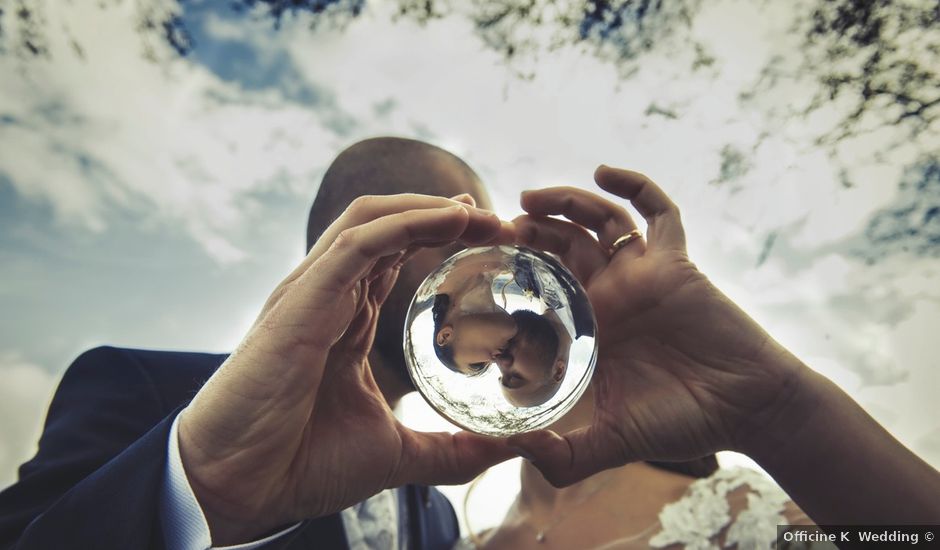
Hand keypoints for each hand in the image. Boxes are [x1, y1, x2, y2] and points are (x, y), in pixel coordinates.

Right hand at [178, 194, 515, 543]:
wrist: (240, 489)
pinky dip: (405, 224)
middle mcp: (328, 295)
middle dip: (446, 214)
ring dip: (429, 209)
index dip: (441, 234)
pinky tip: (449, 221)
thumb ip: (452, 450)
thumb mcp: (396, 453)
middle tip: (498, 220)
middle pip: (390, 226)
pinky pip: (356, 244)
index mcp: (346, 319)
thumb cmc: (302, 465)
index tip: (492, 232)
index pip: (396, 254)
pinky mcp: (301, 301)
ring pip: (370, 220)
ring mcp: (312, 293)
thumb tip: (512, 451)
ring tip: (480, 214)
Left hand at [506, 166, 806, 485]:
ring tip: (529, 200)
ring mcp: (642, 275)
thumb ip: (563, 456)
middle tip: (500, 227)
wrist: (746, 410)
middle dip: (529, 231)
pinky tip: (606, 172)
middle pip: (562, 245)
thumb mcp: (611, 443)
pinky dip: (634, 186)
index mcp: (589, 328)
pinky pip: (658, 212)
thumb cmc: (681, 423)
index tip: (480, 260)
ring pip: (598, 221)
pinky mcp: (675, 262)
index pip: (542, 286)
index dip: (513, 270)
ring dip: (564, 203)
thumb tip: (509, 452)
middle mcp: (611, 295)